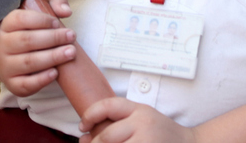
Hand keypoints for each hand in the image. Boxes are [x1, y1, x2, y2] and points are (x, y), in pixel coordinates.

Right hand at [0, 0, 75, 95]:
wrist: (14, 57)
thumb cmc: (32, 30)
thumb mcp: (40, 12)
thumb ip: (54, 4)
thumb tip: (66, 11)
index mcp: (6, 24)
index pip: (21, 19)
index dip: (41, 20)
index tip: (57, 22)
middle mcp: (2, 44)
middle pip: (27, 41)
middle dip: (53, 38)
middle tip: (71, 36)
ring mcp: (5, 65)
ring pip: (29, 62)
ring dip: (52, 57)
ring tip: (71, 52)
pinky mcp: (12, 84)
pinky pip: (27, 84)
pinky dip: (42, 79)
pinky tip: (55, 73)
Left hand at [79, 98, 196, 142]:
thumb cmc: (162, 134)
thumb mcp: (143, 119)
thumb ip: (119, 124)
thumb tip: (85, 138)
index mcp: (140, 110)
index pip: (109, 105)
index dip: (90, 114)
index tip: (83, 126)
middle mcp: (143, 124)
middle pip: (107, 135)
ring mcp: (147, 141)